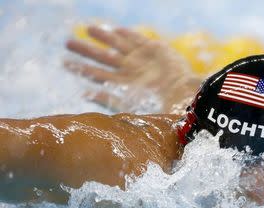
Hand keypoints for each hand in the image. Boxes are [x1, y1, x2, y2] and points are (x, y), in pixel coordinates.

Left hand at [65, 25, 200, 112]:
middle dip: (86, 50)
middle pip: (103, 58)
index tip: (64, 62)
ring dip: (103, 37)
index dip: (80, 68)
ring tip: (88, 29)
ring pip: (118, 45)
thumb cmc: (156, 105)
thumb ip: (106, 99)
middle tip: (68, 42)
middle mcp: (129, 71)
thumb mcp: (127, 105)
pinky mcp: (154, 49)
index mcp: (122, 85)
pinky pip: (138, 39)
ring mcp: (141, 59)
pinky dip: (128, 34)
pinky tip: (117, 29)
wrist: (180, 94)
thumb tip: (83, 95)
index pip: (96, 75)